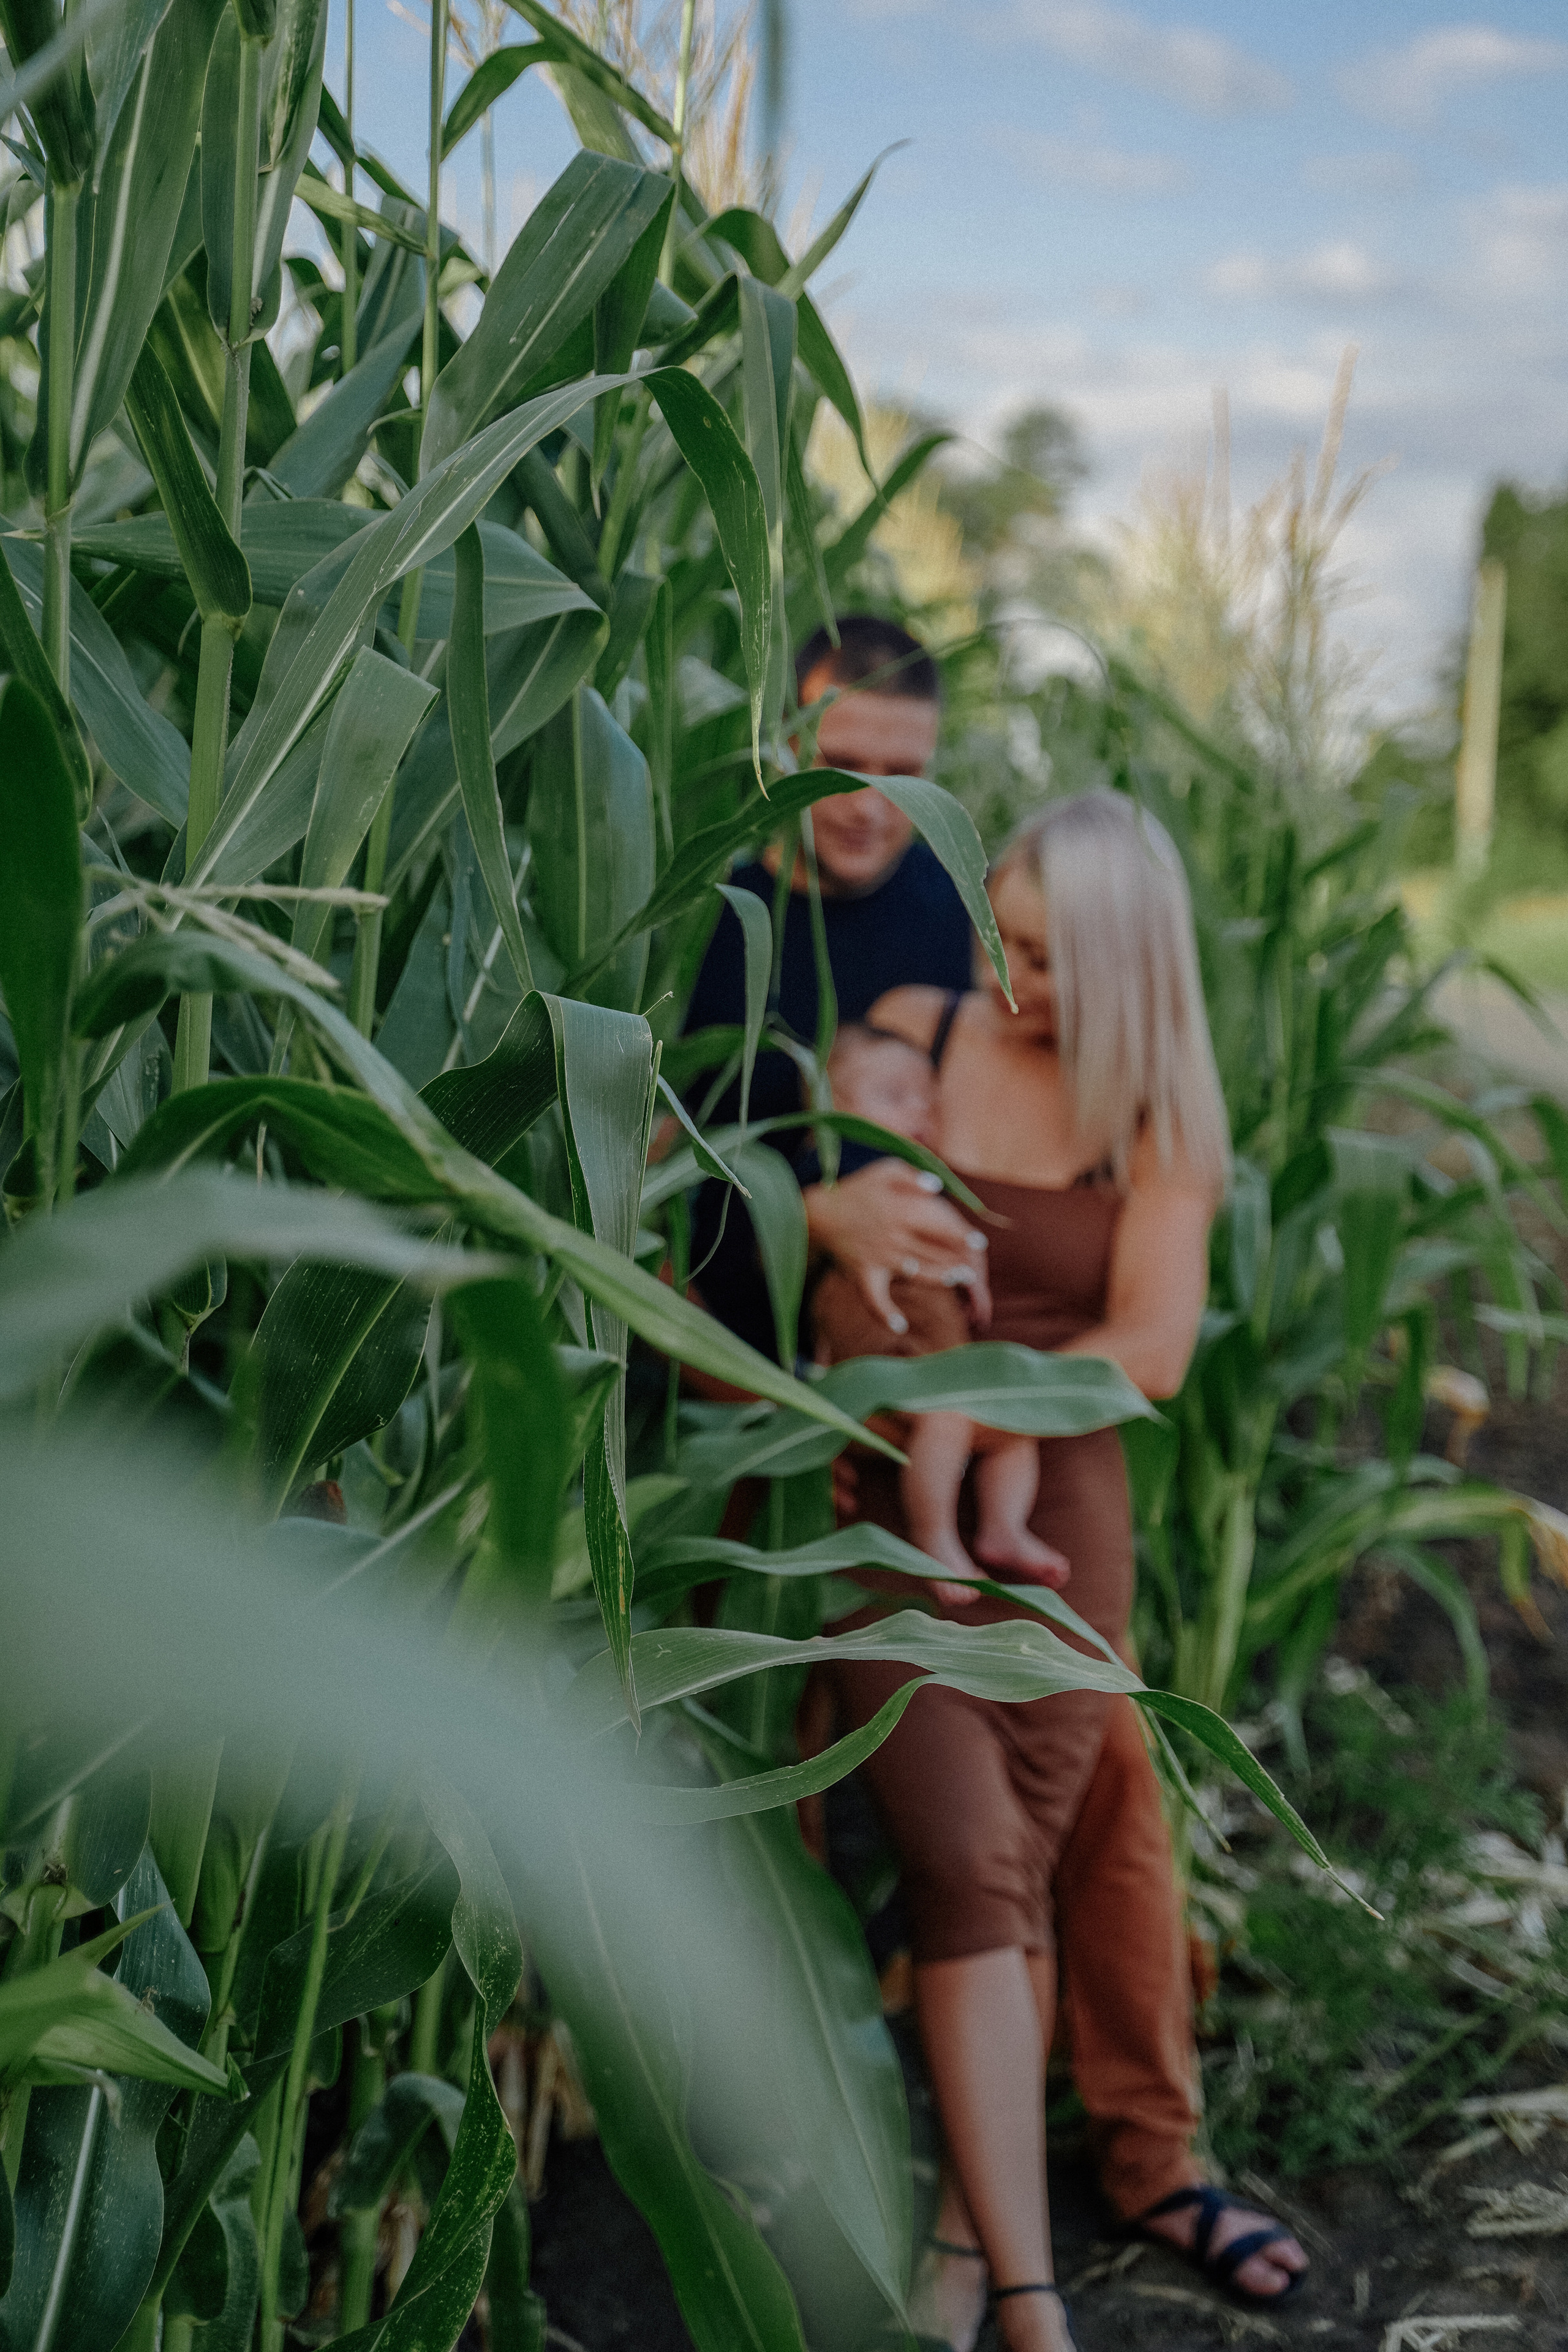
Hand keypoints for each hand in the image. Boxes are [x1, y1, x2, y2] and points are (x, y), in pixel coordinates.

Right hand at [804, 1161, 989, 1333]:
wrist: (818, 1212)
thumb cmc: (855, 1189)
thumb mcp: (884, 1170)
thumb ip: (912, 1177)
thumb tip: (937, 1188)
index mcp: (902, 1212)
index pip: (942, 1227)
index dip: (964, 1236)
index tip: (980, 1242)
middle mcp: (894, 1238)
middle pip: (935, 1253)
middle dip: (959, 1261)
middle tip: (975, 1268)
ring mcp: (880, 1259)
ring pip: (918, 1274)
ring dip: (940, 1279)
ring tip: (957, 1280)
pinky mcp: (864, 1275)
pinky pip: (875, 1300)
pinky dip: (886, 1315)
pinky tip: (901, 1326)